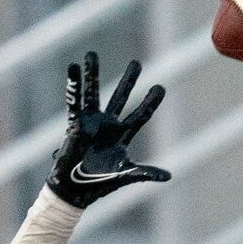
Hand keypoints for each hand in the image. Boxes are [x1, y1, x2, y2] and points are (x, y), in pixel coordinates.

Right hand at [47, 52, 169, 209]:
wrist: (77, 190)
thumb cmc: (100, 183)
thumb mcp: (126, 175)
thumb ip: (145, 173)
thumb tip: (169, 176)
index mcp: (122, 135)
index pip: (140, 115)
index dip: (150, 102)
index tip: (160, 87)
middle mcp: (108, 125)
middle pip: (120, 97)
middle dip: (128, 81)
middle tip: (136, 63)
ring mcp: (91, 122)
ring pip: (93, 92)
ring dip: (92, 74)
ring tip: (91, 54)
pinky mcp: (75, 123)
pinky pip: (74, 100)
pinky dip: (73, 85)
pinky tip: (73, 67)